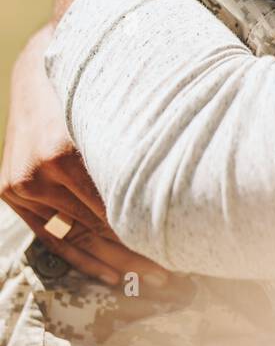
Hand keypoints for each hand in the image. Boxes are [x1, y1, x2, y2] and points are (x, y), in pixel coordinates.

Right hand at [0, 25, 170, 287]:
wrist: (41, 67)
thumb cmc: (93, 86)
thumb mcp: (120, 113)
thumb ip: (140, 149)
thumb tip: (185, 188)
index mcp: (63, 153)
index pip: (111, 210)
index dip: (145, 235)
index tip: (176, 251)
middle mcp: (39, 173)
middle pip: (97, 228)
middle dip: (136, 253)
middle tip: (171, 274)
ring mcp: (22, 185)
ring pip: (77, 238)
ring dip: (114, 262)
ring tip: (148, 277)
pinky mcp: (13, 192)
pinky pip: (53, 239)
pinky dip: (83, 258)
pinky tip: (113, 275)